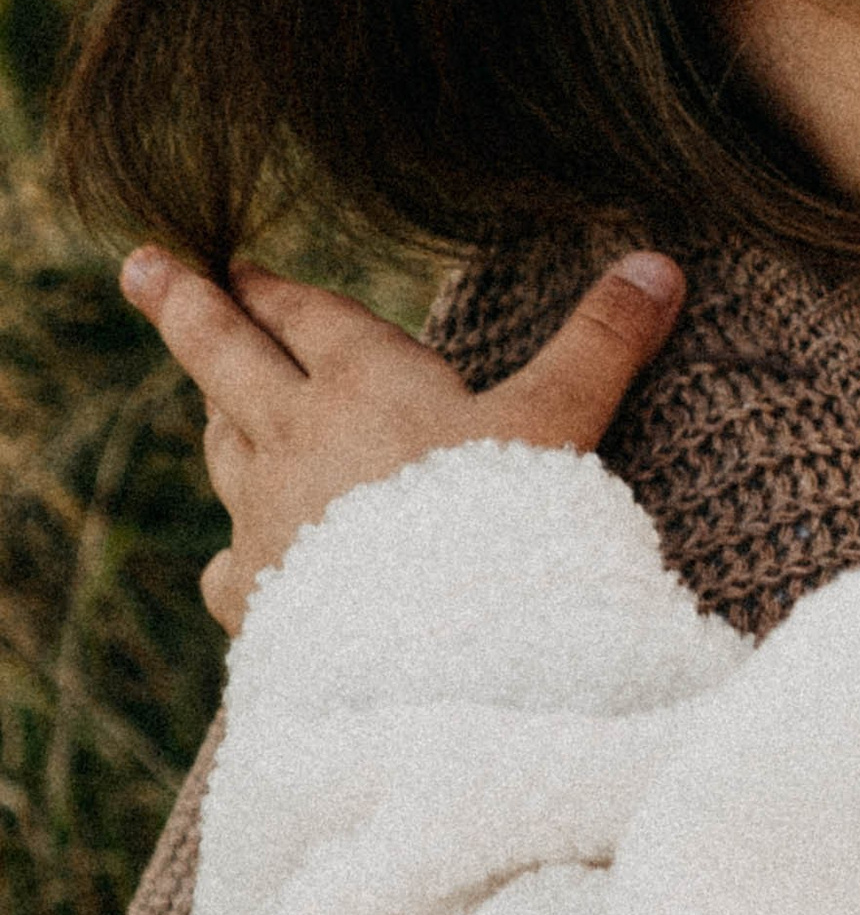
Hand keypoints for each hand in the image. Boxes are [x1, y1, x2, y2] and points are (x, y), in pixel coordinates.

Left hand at [120, 246, 686, 635]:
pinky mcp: (261, 598)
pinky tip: (241, 560)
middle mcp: (297, 441)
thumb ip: (603, 343)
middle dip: (186, 309)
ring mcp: (267, 521)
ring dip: (220, 415)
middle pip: (225, 360)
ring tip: (215, 403)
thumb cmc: (503, 527)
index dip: (274, 285)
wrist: (439, 657)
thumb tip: (662, 263)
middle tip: (141, 268)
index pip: (307, 317)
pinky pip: (230, 560)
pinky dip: (236, 547)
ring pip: (225, 451)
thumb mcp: (563, 424)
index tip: (232, 257)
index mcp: (364, 385)